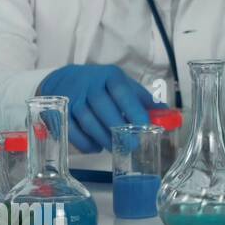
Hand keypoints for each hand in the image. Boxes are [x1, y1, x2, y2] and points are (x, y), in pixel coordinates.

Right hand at [39, 65, 166, 153]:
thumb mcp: (122, 84)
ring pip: (87, 121)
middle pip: (103, 109)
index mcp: (110, 76)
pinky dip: (85, 143)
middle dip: (119, 130)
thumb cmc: (101, 85)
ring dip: (103, 138)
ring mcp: (71, 97)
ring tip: (115, 147)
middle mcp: (89, 84)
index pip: (123, 93)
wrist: (63, 79)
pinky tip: (96, 147)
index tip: (144, 126)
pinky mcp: (57, 111)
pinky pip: (71, 131)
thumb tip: (167, 114)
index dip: (134, 110)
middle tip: (132, 145)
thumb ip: (142, 99)